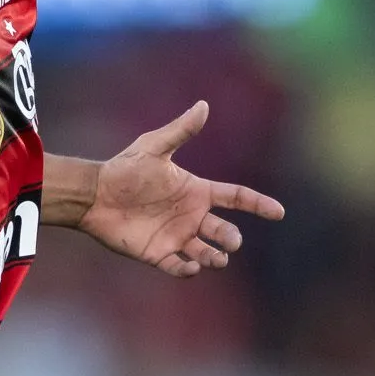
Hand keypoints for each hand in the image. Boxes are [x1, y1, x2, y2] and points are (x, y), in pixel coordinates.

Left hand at [78, 101, 284, 277]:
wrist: (95, 194)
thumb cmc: (124, 169)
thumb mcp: (154, 148)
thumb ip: (180, 130)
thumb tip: (203, 105)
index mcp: (196, 191)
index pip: (236, 198)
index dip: (258, 204)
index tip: (279, 212)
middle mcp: (191, 216)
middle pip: (225, 231)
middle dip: (232, 239)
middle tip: (229, 241)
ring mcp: (176, 236)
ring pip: (207, 254)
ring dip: (215, 258)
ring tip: (215, 258)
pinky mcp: (158, 254)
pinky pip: (179, 267)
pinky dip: (188, 270)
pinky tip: (191, 267)